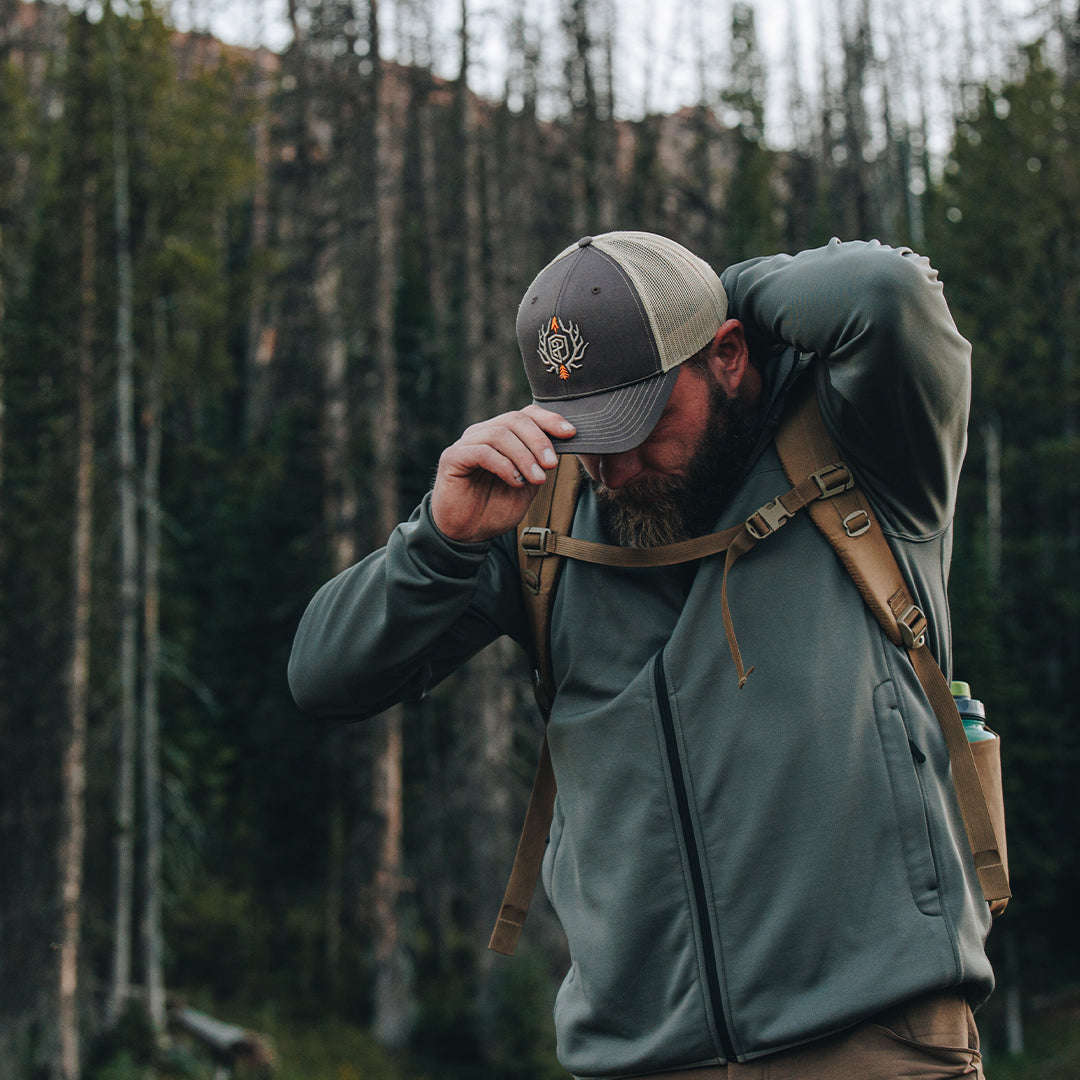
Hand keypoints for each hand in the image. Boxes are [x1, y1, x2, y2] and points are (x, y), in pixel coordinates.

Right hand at [431, 405, 575, 542]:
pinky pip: (482, 452)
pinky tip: (515, 481)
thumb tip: (561, 447)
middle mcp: (482, 433)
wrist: (466, 533)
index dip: (550, 420)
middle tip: (551, 464)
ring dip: (524, 456)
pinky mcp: (452, 457)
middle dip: (539, 440)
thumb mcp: (527, 485)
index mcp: (501, 435)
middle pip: (515, 419)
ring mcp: (466, 443)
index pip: (526, 414)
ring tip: (537, 479)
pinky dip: (504, 465)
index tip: (571, 434)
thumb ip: (539, 465)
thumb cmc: (495, 508)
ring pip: (500, 434)